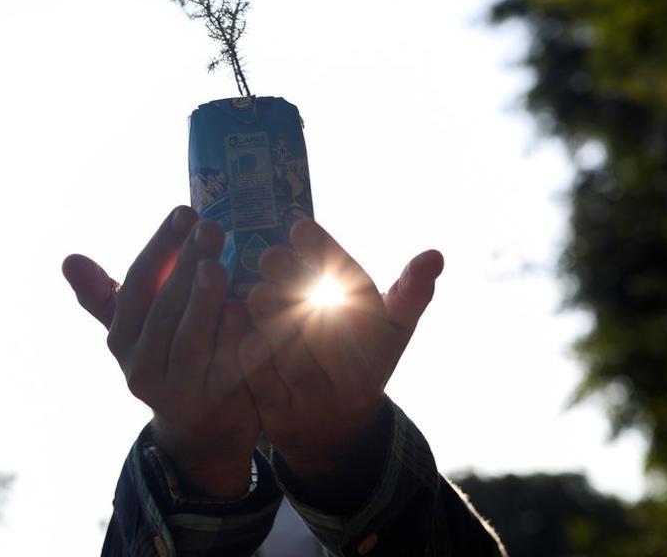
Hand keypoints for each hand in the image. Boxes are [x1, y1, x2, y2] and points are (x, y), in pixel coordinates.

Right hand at [62, 206, 259, 498]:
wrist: (204, 433)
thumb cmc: (171, 359)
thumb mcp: (136, 332)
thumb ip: (107, 295)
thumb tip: (68, 259)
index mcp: (123, 338)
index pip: (139, 284)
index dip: (161, 247)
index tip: (185, 211)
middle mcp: (143, 367)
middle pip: (165, 310)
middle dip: (187, 266)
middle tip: (211, 227)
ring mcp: (178, 391)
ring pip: (191, 341)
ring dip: (204, 302)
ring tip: (220, 265)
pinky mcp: (214, 407)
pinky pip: (225, 369)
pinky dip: (235, 340)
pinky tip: (247, 310)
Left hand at [237, 219, 441, 506]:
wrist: (338, 439)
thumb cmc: (363, 363)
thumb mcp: (392, 334)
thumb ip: (410, 294)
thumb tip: (435, 255)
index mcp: (381, 347)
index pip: (358, 295)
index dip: (329, 258)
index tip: (301, 226)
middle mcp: (352, 379)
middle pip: (325, 328)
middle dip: (294, 286)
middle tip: (268, 252)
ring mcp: (315, 402)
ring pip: (291, 358)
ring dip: (268, 319)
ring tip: (253, 287)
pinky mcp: (280, 418)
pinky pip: (260, 383)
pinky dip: (245, 349)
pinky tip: (231, 319)